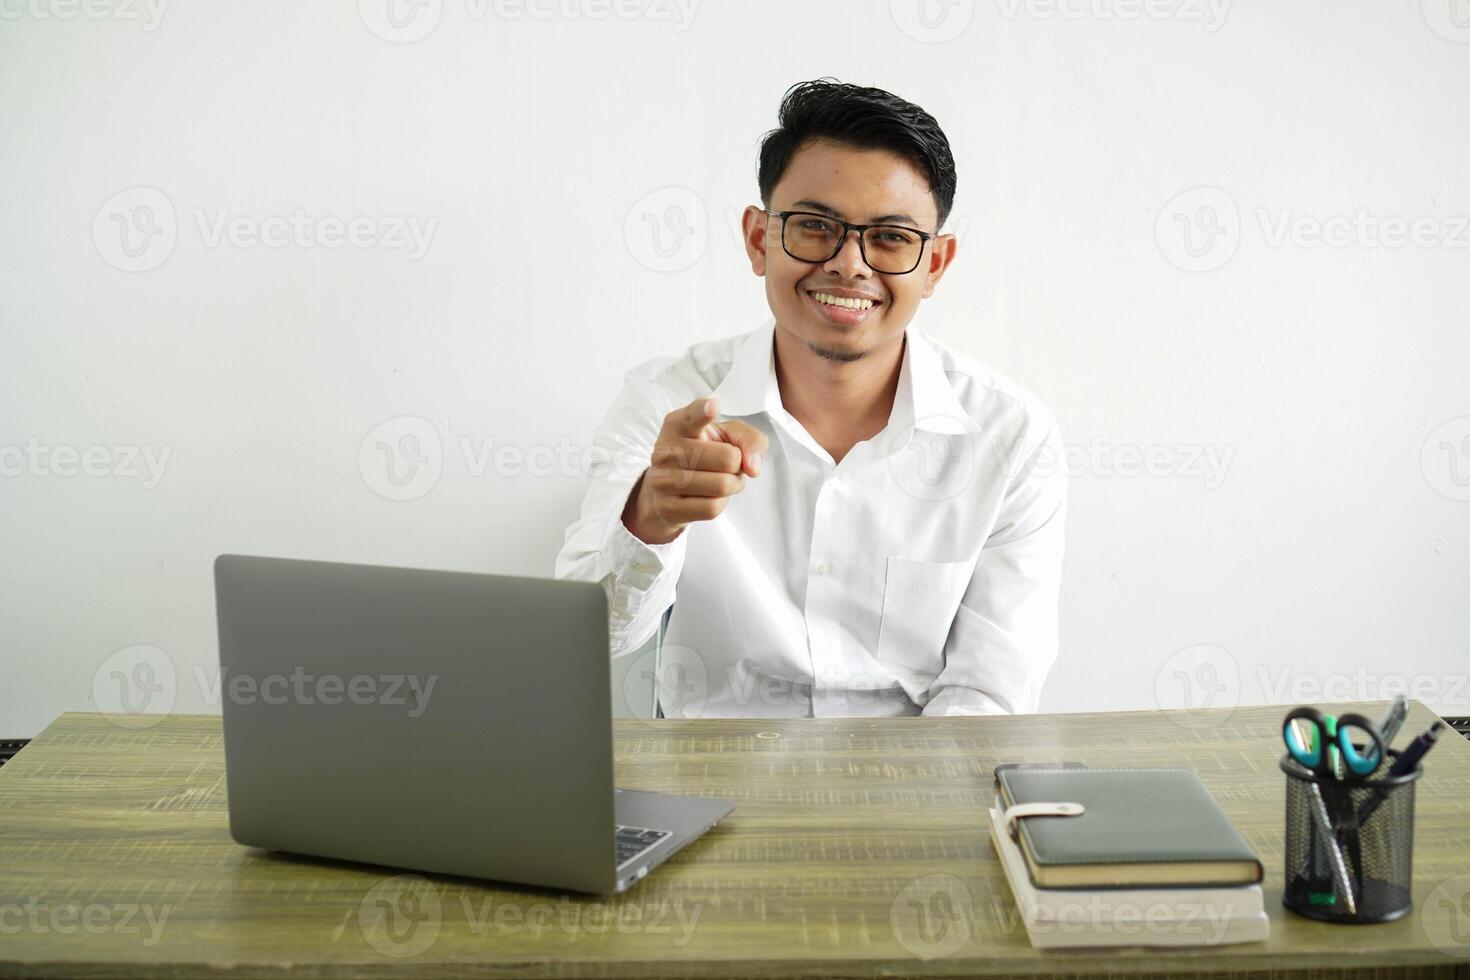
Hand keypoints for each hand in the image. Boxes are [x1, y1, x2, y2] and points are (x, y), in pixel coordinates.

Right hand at [622, 396, 767, 544]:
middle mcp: (666, 450)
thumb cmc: (701, 455)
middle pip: (728, 458)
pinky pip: (713, 507)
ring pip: (723, 485)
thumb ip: (749, 439)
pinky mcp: (668, 508)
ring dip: (731, 485)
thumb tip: (752, 467)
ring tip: (717, 480)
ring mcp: (664, 480)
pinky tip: (707, 496)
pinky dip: (720, 503)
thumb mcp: (725, 436)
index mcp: (678, 424)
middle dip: (737, 465)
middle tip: (724, 465)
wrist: (664, 492)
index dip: (704, 411)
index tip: (713, 407)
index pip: (693, 415)